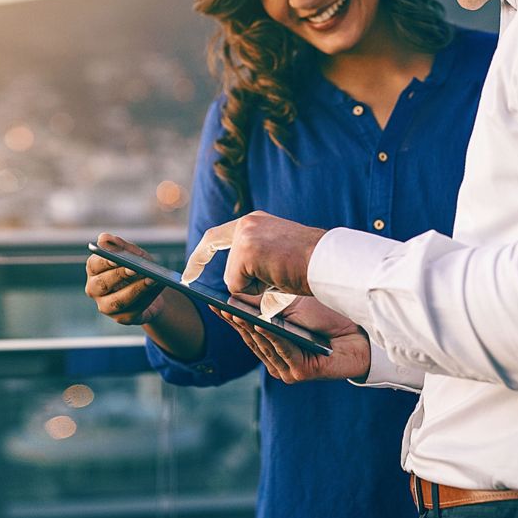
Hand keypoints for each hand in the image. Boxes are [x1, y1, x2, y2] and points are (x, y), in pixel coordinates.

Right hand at [84, 233, 164, 325]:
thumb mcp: (134, 254)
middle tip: (135, 268)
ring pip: (117, 301)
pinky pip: (132, 311)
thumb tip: (104, 237)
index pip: (94, 265)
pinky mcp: (121, 318)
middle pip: (102, 284)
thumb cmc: (138, 268)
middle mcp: (95, 289)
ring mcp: (106, 306)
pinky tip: (155, 291)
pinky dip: (146, 300)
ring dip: (136, 290)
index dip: (104, 262)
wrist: (153, 289)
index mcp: (94, 270)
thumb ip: (121, 246)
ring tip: (151, 279)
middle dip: (119, 275)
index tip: (115, 258)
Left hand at [182, 211, 324, 295]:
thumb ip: (255, 268)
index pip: (219, 235)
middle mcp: (247, 223)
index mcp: (256, 223)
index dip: (202, 252)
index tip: (190, 269)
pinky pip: (240, 286)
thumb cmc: (312, 266)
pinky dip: (258, 292)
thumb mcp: (276, 261)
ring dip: (253, 287)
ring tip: (280, 277)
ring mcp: (245, 236)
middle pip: (216, 250)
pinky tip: (279, 280)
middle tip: (187, 278)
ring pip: (233, 277)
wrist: (330, 261)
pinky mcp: (246, 253)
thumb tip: (233, 294)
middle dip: (199, 263)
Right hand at [215, 293, 370, 383]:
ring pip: (264, 345)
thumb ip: (264, 304)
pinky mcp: (301, 373)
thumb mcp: (290, 305)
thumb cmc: (327, 316)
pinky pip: (282, 351)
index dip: (229, 316)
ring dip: (250, 328)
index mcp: (271, 343)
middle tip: (220, 305)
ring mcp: (287, 368)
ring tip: (236, 312)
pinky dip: (271, 336)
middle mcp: (277, 359)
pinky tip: (261, 323)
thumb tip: (234, 292)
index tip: (213, 302)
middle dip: (236, 321)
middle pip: (251, 338)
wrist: (361, 330)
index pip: (245, 329)